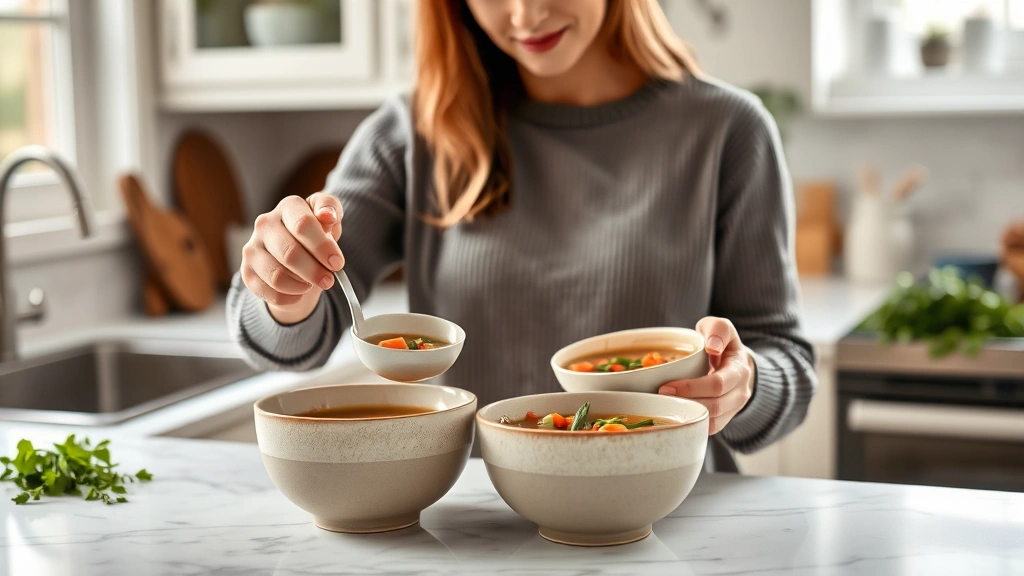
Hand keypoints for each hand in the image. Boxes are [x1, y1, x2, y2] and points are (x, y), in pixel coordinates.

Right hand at [240, 193, 343, 323]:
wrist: (297, 256)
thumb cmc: (316, 235)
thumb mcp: (329, 220)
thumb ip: (331, 211)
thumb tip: (327, 216)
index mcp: (288, 207)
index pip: (303, 224)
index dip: (322, 247)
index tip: (337, 263)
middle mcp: (265, 224)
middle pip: (289, 253)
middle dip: (314, 271)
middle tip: (329, 280)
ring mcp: (252, 248)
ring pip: (277, 276)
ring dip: (301, 285)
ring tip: (312, 284)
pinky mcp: (247, 272)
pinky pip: (270, 292)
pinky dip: (290, 298)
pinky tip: (299, 293)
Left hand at [658, 317, 755, 434]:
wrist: (735, 364)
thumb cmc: (722, 343)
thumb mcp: (721, 327)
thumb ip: (718, 330)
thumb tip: (712, 347)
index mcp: (739, 370)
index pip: (717, 385)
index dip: (691, 388)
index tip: (667, 386)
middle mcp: (740, 393)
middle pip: (714, 406)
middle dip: (685, 402)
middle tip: (660, 395)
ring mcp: (733, 409)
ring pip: (711, 421)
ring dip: (687, 415)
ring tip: (665, 406)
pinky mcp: (724, 419)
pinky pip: (709, 428)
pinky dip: (691, 424)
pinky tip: (673, 416)